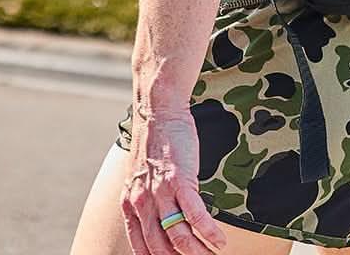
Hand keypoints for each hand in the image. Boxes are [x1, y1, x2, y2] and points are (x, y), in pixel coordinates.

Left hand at [124, 108, 225, 254]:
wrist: (158, 109)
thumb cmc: (155, 140)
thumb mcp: (140, 176)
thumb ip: (145, 200)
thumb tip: (160, 223)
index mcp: (130, 204)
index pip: (141, 248)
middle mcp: (142, 203)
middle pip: (161, 249)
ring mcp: (160, 193)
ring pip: (179, 238)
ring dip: (198, 253)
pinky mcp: (179, 180)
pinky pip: (196, 216)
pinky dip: (209, 233)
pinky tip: (219, 240)